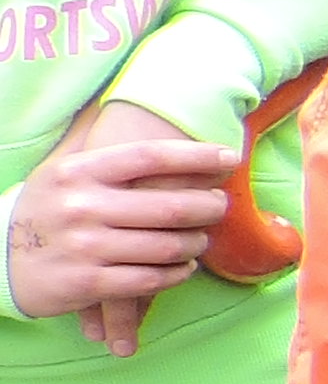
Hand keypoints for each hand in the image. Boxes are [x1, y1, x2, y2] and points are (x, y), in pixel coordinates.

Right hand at [8, 101, 235, 357]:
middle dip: (208, 207)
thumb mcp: (58, 169)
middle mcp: (82, 208)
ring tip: (201, 239)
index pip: (149, 157)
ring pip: (167, 246)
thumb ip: (92, 138)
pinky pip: (152, 279)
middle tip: (220, 206)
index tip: (230, 158)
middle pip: (169, 206)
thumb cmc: (42, 209)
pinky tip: (183, 266)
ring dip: (196, 243)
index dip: (197, 156)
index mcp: (78, 173)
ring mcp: (86, 248)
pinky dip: (177, 273)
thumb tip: (120, 99)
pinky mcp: (89, 284)